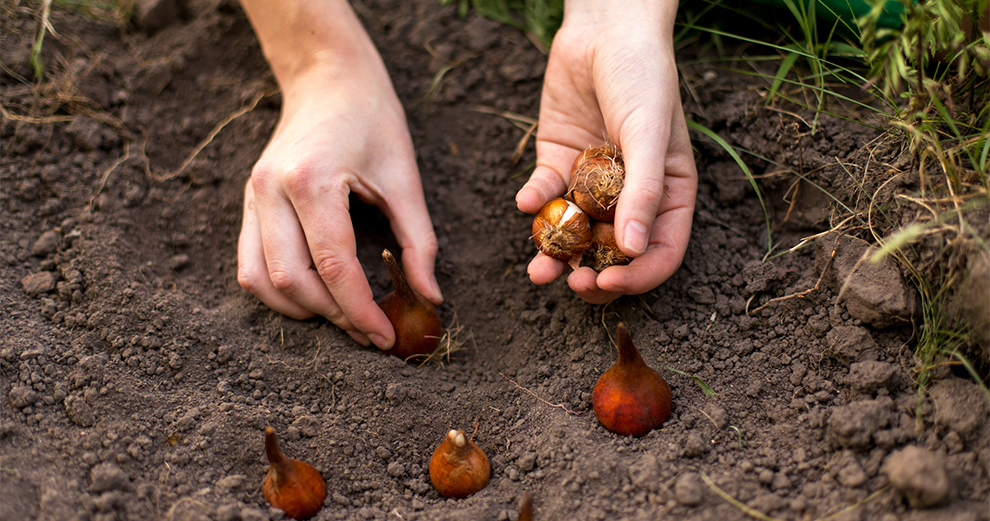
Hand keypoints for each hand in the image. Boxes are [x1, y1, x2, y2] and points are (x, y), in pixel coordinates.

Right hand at [237, 0, 441, 349]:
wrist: (328, 78)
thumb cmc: (373, 120)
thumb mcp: (405, 177)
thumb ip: (419, 241)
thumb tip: (431, 298)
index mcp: (312, 180)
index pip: (334, 266)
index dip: (361, 310)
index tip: (386, 338)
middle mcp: (270, 190)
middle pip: (292, 280)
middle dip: (334, 316)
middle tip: (371, 332)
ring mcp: (252, 196)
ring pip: (260, 280)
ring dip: (301, 310)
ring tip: (344, 317)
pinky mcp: (248, 202)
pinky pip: (249, 265)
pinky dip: (279, 291)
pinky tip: (315, 297)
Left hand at [515, 0, 696, 303]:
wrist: (604, 29)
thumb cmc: (643, 77)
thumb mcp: (650, 134)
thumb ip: (644, 192)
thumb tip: (633, 251)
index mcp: (668, 195)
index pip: (659, 252)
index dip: (637, 277)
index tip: (608, 284)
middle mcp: (630, 196)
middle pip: (613, 253)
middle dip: (591, 274)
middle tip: (572, 284)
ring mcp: (592, 183)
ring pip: (574, 234)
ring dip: (555, 255)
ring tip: (538, 270)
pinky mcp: (558, 163)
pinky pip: (545, 195)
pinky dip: (534, 202)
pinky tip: (525, 201)